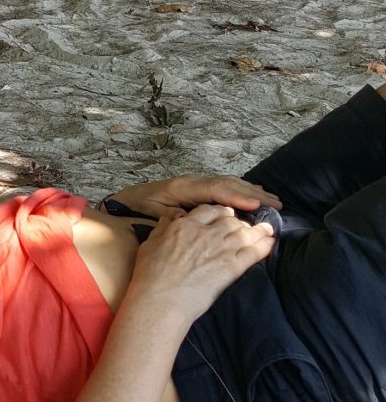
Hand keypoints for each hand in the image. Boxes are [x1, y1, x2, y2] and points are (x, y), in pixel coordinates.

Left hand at [107, 175, 280, 219]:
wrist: (125, 201)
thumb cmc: (137, 210)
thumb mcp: (150, 215)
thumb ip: (170, 217)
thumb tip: (190, 219)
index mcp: (182, 188)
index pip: (215, 190)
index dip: (236, 196)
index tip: (256, 204)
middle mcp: (192, 182)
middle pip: (227, 184)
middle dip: (252, 192)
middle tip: (276, 203)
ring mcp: (195, 184)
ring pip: (227, 184)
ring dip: (249, 190)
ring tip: (271, 199)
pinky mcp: (197, 189)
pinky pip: (222, 188)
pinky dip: (240, 190)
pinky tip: (252, 196)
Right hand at [131, 204, 275, 323]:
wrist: (160, 299)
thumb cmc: (150, 275)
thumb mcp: (150, 243)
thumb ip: (163, 227)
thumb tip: (170, 218)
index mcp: (185, 225)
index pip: (209, 210)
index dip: (220, 212)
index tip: (225, 215)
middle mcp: (205, 233)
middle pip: (230, 219)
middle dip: (240, 221)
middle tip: (247, 224)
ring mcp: (220, 249)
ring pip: (244, 232)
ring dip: (258, 230)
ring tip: (269, 229)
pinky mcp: (230, 268)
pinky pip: (253, 252)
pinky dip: (264, 246)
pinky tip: (271, 243)